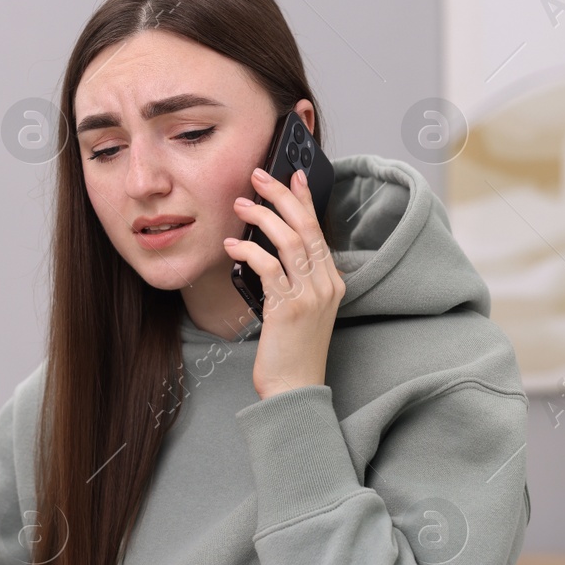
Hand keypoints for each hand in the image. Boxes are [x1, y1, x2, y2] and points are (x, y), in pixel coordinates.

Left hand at [223, 166, 345, 398]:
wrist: (294, 390)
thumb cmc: (291, 352)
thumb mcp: (301, 310)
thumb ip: (293, 280)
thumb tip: (264, 247)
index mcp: (332, 283)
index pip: (318, 230)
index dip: (304, 199)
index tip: (292, 175)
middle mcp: (326, 285)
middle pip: (306, 227)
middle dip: (281, 195)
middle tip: (259, 176)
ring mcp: (310, 296)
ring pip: (289, 241)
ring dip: (262, 217)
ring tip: (240, 205)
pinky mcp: (288, 309)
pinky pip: (268, 267)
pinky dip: (248, 251)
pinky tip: (231, 246)